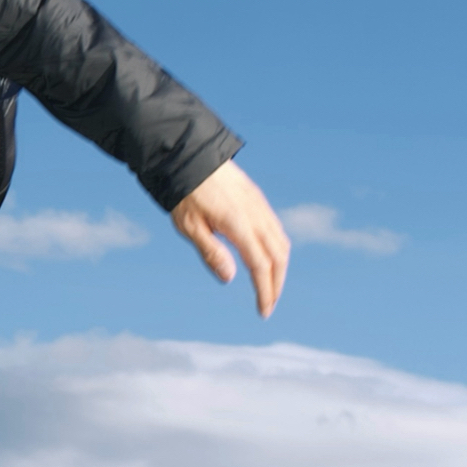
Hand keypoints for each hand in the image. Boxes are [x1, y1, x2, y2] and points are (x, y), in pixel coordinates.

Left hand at [171, 158, 289, 317]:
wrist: (189, 155)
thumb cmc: (185, 193)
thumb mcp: (190, 226)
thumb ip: (211, 252)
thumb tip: (230, 278)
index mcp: (240, 224)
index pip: (260, 265)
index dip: (264, 291)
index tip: (263, 311)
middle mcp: (256, 215)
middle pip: (279, 256)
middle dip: (277, 283)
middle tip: (268, 304)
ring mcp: (260, 206)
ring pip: (281, 242)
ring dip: (279, 267)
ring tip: (269, 286)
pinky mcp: (257, 199)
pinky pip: (276, 229)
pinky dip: (277, 249)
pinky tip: (266, 259)